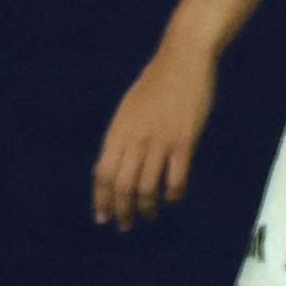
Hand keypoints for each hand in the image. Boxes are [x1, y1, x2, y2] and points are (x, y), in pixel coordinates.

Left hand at [93, 41, 215, 229]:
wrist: (183, 60)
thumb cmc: (156, 83)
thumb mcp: (129, 109)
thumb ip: (123, 137)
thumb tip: (117, 165)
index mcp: (118, 131)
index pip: (103, 174)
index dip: (101, 199)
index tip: (102, 216)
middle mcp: (135, 139)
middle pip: (122, 186)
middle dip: (122, 210)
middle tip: (125, 225)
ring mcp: (160, 141)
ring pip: (147, 187)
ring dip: (145, 207)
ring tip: (147, 216)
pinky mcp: (184, 140)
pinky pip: (175, 178)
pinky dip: (172, 193)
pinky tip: (171, 197)